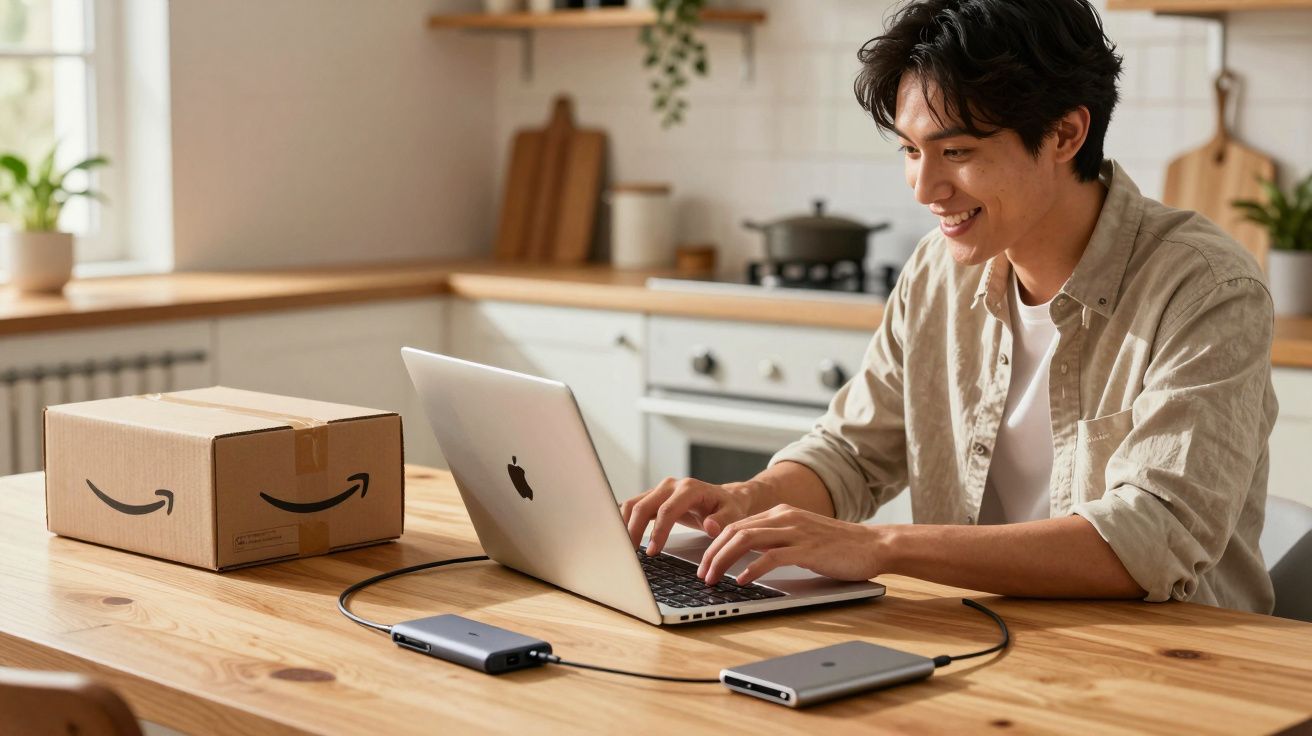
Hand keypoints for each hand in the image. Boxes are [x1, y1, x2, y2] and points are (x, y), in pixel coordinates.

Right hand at [620, 477, 756, 555]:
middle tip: (630, 554)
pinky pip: (634, 507)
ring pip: (633, 504)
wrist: (723, 497)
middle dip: (634, 530)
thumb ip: (722, 521)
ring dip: (625, 525)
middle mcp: (671, 485)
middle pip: (643, 505)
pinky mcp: (654, 497)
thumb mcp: (733, 515)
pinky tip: (624, 537)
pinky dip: (626, 521)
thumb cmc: (727, 507)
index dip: (657, 532)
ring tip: (624, 548)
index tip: (652, 552)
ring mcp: (660, 490)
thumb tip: (710, 526)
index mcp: (689, 488)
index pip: (667, 510)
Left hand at [697, 504, 882, 585]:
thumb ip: (777, 540)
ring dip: (724, 560)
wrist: (874, 545)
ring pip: (747, 540)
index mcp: (781, 513)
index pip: (736, 525)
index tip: (705, 563)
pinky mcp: (807, 549)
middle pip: (735, 531)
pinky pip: (772, 557)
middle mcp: (785, 518)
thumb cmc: (839, 546)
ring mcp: (796, 532)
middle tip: (702, 574)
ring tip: (714, 578)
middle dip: (713, 553)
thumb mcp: (801, 536)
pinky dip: (752, 569)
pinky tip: (743, 581)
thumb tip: (748, 557)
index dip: (715, 544)